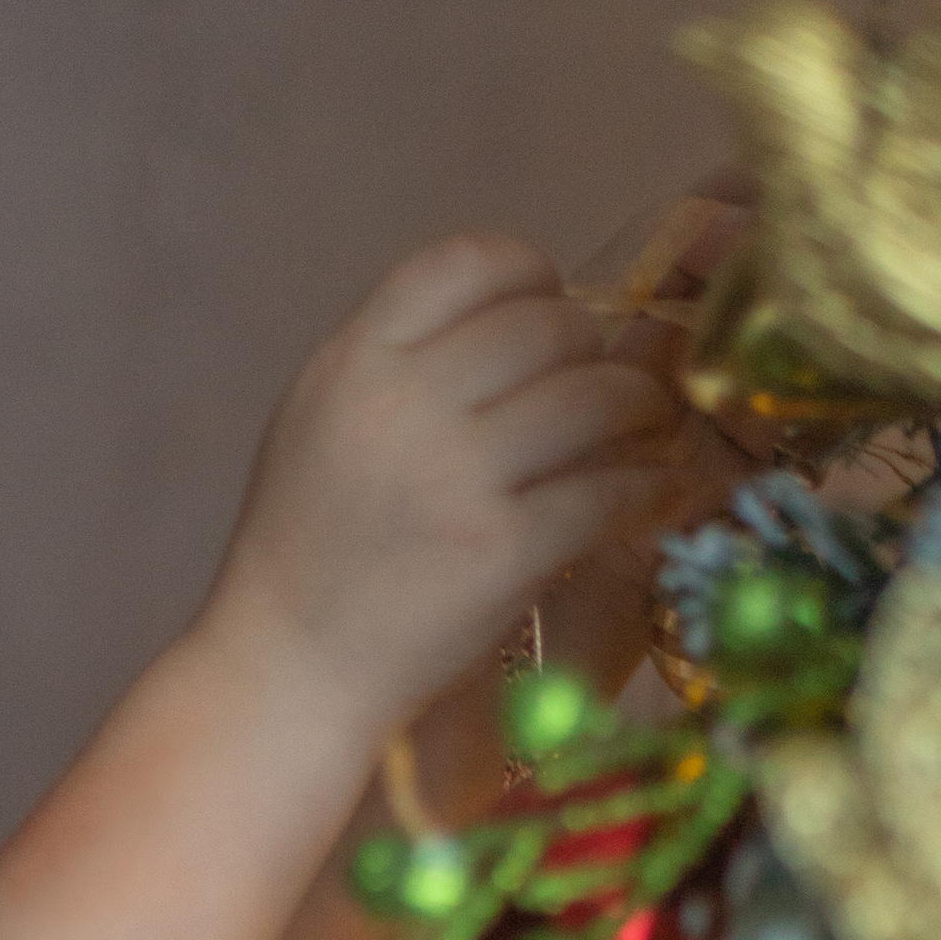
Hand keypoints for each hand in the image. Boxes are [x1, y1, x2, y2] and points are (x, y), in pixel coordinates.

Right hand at [201, 231, 689, 742]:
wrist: (285, 676)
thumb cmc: (303, 557)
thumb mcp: (316, 426)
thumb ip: (393, 367)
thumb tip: (509, 322)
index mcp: (353, 363)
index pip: (464, 263)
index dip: (528, 272)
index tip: (552, 307)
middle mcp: (402, 405)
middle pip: (545, 325)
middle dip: (593, 348)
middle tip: (609, 382)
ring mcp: (453, 479)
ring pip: (593, 397)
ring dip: (640, 404)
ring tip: (651, 423)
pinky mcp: (499, 553)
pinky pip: (606, 491)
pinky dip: (646, 487)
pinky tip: (654, 492)